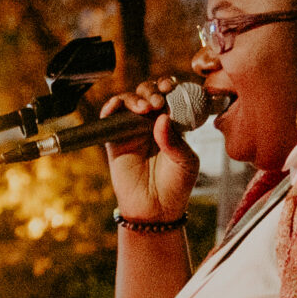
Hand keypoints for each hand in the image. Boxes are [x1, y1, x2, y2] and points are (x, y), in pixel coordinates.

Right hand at [100, 76, 200, 224]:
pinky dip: (112, 106)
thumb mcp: (186, 162)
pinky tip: (118, 106)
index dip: (169, 87)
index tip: (172, 87)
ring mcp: (133, 130)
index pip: (170, 96)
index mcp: (173, 124)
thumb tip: (161, 118)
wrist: (156, 211)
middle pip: (148, 92)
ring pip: (130, 100)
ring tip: (146, 108)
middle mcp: (152, 123)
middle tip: (159, 101)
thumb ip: (176, 140)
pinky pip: (110, 117)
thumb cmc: (176, 187)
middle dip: (153, 90)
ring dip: (136, 97)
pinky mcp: (115, 140)